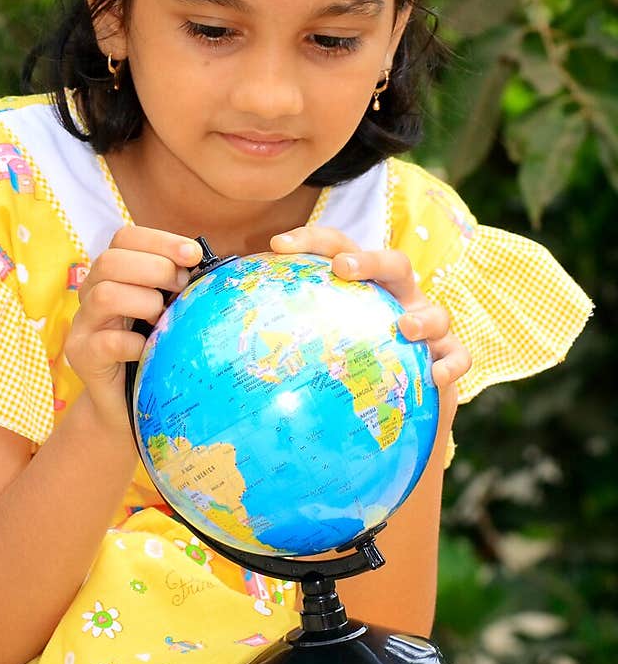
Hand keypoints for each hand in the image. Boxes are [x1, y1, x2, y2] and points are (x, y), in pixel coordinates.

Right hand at [65, 226, 202, 433]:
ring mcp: (83, 324)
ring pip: (104, 294)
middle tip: (182, 289)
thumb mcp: (169, 310)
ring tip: (163, 319)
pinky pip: (107, 342)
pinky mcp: (82, 355)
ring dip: (145, 302)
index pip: (125, 238)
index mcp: (112, 274)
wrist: (127, 405)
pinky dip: (135, 343)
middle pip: (110, 260)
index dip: (160, 240)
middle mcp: (90, 292)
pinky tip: (149, 350)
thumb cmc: (155, 349)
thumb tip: (212, 264)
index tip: (194, 255)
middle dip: (155, 268)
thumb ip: (179, 285)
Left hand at [270, 226, 470, 424]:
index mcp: (360, 287)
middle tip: (341, 268)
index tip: (276, 247)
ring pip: (436, 311)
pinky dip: (450, 364)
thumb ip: (269, 332)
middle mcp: (397, 299)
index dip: (311, 240)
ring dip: (421, 316)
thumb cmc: (336, 376)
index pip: (338, 247)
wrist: (385, 424)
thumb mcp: (303, 349)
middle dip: (368, 260)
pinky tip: (433, 374)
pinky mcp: (447, 363)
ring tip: (401, 325)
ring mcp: (428, 330)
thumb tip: (205, 321)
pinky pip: (458, 358)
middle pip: (392, 263)